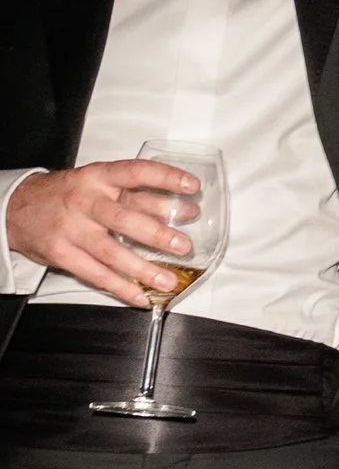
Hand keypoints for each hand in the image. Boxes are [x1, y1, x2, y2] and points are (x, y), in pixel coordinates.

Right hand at [5, 158, 198, 305]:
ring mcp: (72, 229)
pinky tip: (141, 296)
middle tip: (184, 245)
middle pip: (124, 218)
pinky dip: (121, 288)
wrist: (16, 207)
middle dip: (158, 234)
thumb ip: (133, 194)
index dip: (165, 177)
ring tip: (169, 280)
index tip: (191, 187)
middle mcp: (85, 201)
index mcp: (97, 177)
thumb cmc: (66, 194)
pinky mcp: (61, 254)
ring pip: (111, 252)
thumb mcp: (96, 183)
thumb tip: (179, 208)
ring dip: (143, 269)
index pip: (135, 172)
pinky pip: (96, 275)